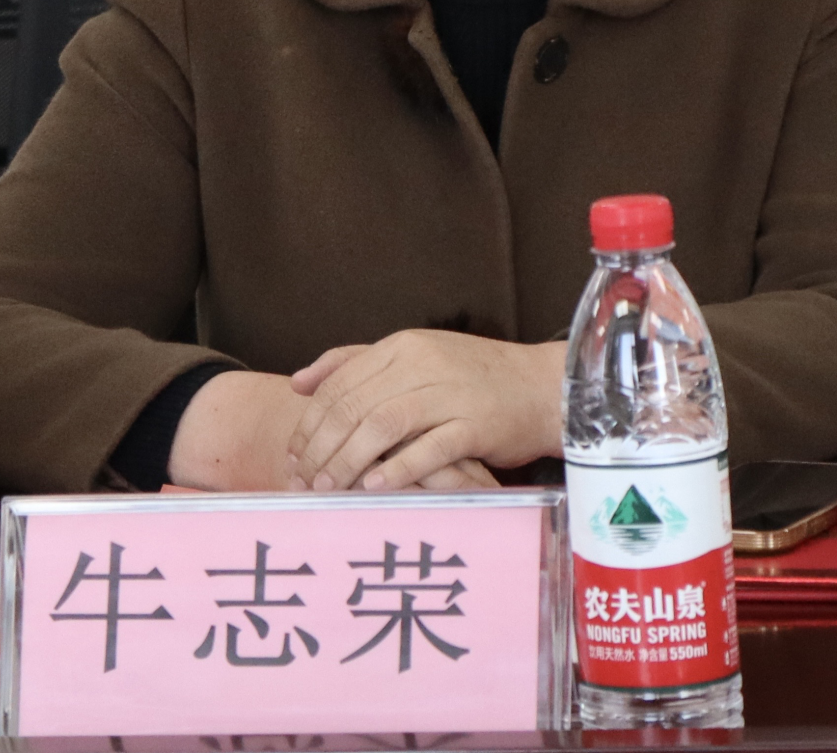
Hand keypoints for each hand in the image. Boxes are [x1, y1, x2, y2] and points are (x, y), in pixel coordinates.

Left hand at [286, 331, 562, 491]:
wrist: (543, 385)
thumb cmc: (474, 377)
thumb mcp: (415, 356)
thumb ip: (356, 363)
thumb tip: (298, 381)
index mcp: (402, 346)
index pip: (339, 382)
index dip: (309, 421)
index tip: (293, 454)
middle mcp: (423, 364)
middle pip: (354, 405)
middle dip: (321, 447)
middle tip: (303, 481)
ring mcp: (450, 392)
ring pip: (382, 426)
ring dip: (348, 461)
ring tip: (328, 489)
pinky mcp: (476, 424)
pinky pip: (428, 448)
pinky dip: (397, 469)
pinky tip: (374, 487)